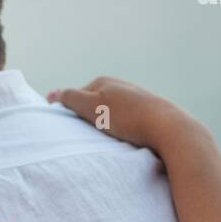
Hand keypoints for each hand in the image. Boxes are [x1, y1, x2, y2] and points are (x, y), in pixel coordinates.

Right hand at [46, 76, 203, 152]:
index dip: (72, 114)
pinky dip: (123, 130)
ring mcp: (135, 98)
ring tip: (111, 140)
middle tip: (91, 137)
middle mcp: (119, 86)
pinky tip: (127, 139)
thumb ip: (70, 98)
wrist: (168, 128)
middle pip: (94, 105)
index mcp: (103, 81)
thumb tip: (51, 94)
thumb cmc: (127, 118)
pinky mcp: (148, 112)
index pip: (76, 97)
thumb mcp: (92, 107)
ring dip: (107, 127)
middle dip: (90, 120)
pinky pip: (127, 121)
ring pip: (111, 114)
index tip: (73, 130)